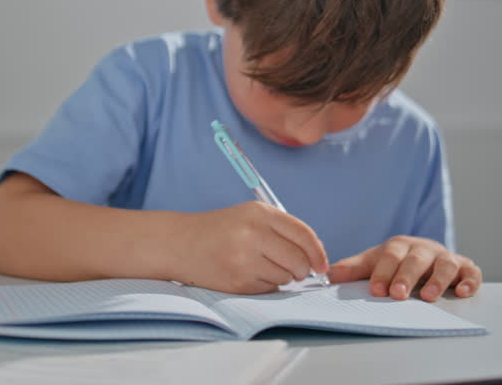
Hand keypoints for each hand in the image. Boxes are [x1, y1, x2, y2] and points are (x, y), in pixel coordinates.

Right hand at [170, 202, 328, 293]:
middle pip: (299, 260)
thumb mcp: (249, 216)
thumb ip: (282, 230)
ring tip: (260, 267)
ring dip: (281, 277)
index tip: (322, 265)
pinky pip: (268, 289)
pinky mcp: (238, 281)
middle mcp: (253, 234)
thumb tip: (315, 257)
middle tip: (294, 270)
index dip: (318, 252)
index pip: (303, 234)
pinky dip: (265, 285)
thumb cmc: (220, 230)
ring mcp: (244, 259)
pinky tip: (248, 275)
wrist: (180, 243)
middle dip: (302, 269)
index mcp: (259, 213)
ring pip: (286, 277)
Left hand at [328, 236, 480, 301]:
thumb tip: (328, 276)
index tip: (375, 290)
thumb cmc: (398, 262)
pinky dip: (469, 281)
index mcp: (400, 246)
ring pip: (445, 265)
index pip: (390, 256)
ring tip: (428, 297)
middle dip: (406, 277)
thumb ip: (354, 269)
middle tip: (397, 295)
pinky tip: (462, 292)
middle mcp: (424, 249)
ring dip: (437, 280)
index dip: (383, 272)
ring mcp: (446, 257)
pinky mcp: (465, 267)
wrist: (428, 254)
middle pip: (416, 260)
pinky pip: (471, 272)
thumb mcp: (375, 263)